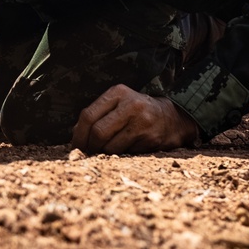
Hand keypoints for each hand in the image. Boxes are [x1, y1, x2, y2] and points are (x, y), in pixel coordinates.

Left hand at [71, 84, 198, 154]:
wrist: (173, 118)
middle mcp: (131, 105)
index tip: (75, 145)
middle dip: (89, 146)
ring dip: (104, 153)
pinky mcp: (150, 139)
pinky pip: (125, 153)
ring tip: (105, 151)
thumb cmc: (137, 111)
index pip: (89, 115)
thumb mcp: (118, 104)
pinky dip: (119, 155)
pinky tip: (124, 150)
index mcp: (118, 93)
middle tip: (87, 153)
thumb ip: (98, 114)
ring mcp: (142, 122)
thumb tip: (76, 133)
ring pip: (110, 146)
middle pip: (98, 132)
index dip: (78, 134)